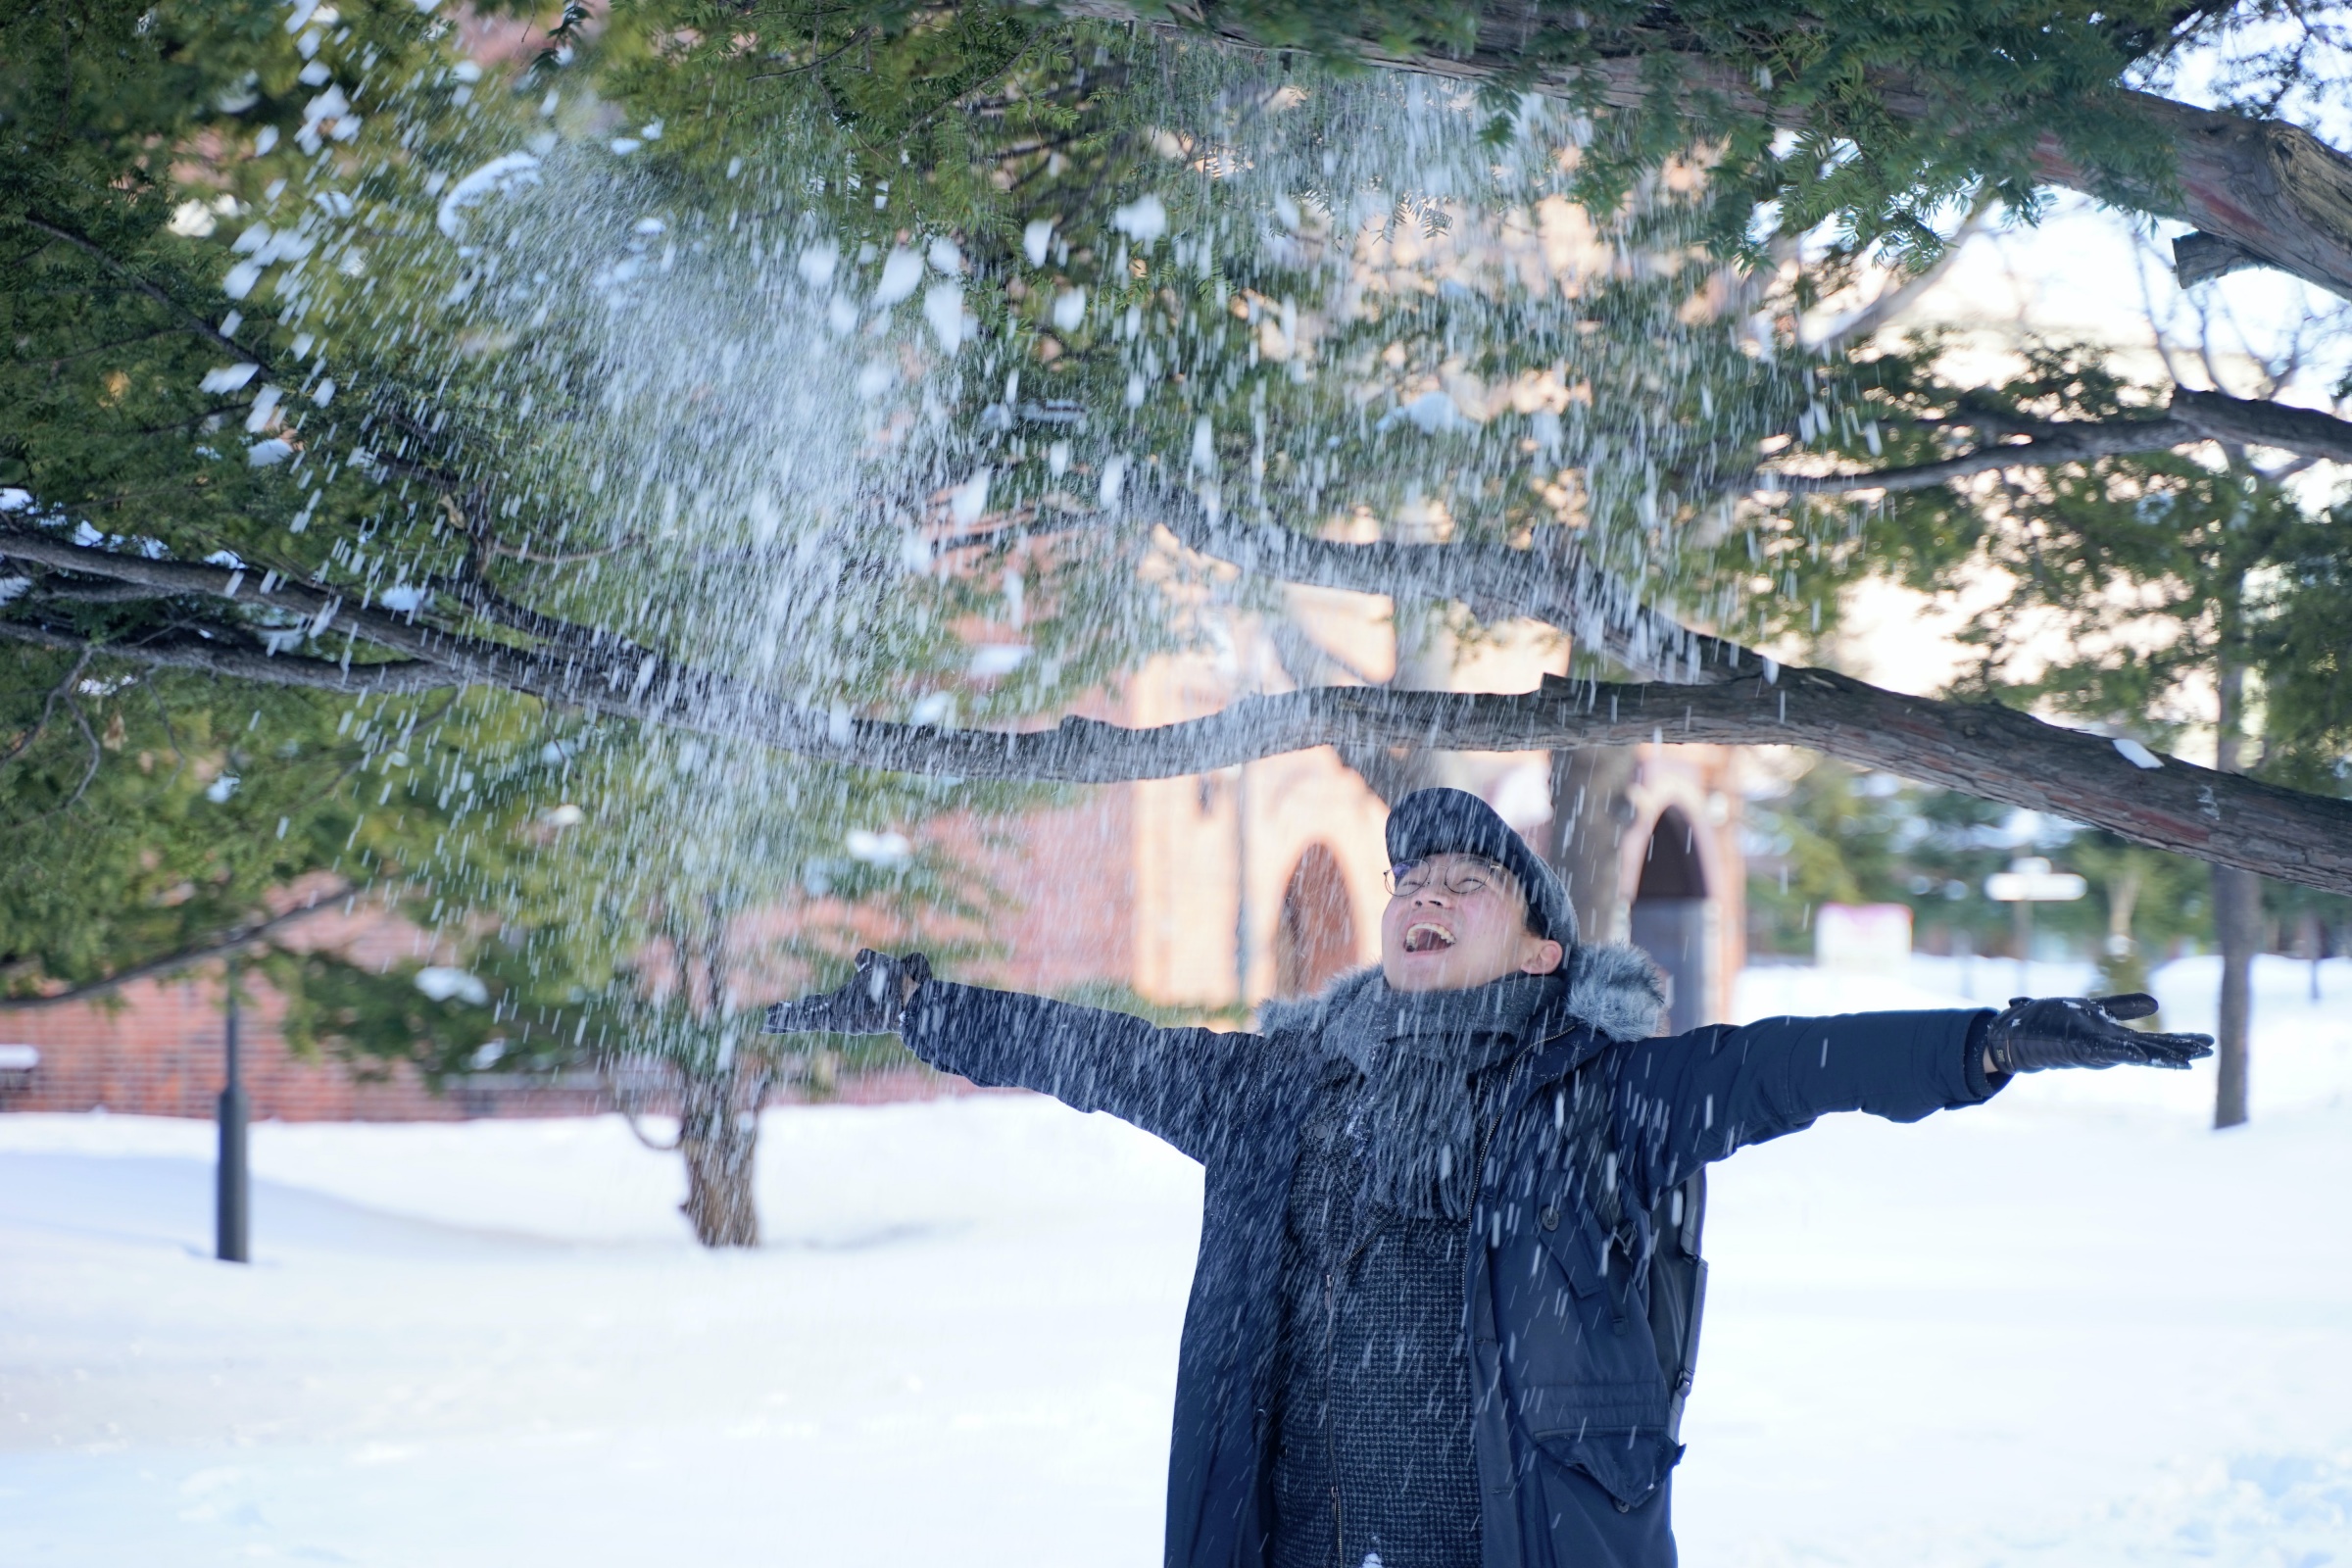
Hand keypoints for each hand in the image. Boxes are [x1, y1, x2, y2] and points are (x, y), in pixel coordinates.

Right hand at [761, 949, 930, 1035]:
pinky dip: (793, 1019)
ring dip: (787, 1020)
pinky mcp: (837, 1020)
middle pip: (808, 1016)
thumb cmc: (899, 982)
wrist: (911, 995)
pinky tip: (779, 1020)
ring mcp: (837, 1018)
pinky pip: (811, 1021)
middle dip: (789, 1017)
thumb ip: (867, 961)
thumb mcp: (878, 965)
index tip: (785, 1007)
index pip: (817, 1005)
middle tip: (768, 1020)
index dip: (802, 1006)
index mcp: (846, 1002)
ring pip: (806, 1020)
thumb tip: (859, 957)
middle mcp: (840, 1013)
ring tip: (767, 1022)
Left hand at [1985, 993, 2212, 1074]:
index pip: (2154, 1040)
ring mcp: (2093, 1048)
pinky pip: (2103, 1050)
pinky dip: (2122, 1052)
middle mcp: (2107, 1046)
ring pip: (2132, 1053)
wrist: (2012, 1035)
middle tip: (2211, 1050)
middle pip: (2150, 1049)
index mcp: (2114, 1037)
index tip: (2208, 1043)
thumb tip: (2157, 1004)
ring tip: (2188, 1059)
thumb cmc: (2051, 1023)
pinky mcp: (2075, 1046)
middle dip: (2179, 1050)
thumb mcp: (2094, 1010)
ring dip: (2158, 1055)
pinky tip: (2141, 1055)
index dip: (2180, 1042)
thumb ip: (2124, 1008)